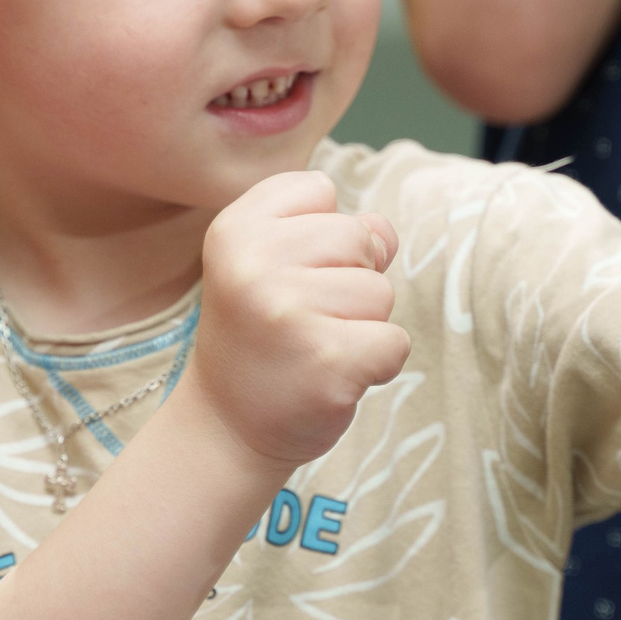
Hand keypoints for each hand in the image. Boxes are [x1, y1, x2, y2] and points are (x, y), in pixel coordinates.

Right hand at [186, 171, 408, 469]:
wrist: (225, 428)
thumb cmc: (259, 337)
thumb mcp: (269, 263)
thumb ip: (327, 229)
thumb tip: (384, 234)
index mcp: (235, 229)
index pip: (320, 191)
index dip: (317, 236)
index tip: (282, 277)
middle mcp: (254, 265)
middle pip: (359, 238)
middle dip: (349, 279)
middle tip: (302, 320)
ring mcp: (289, 314)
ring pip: (380, 292)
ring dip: (362, 325)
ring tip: (313, 348)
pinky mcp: (328, 362)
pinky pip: (395, 342)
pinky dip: (377, 364)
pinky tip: (332, 377)